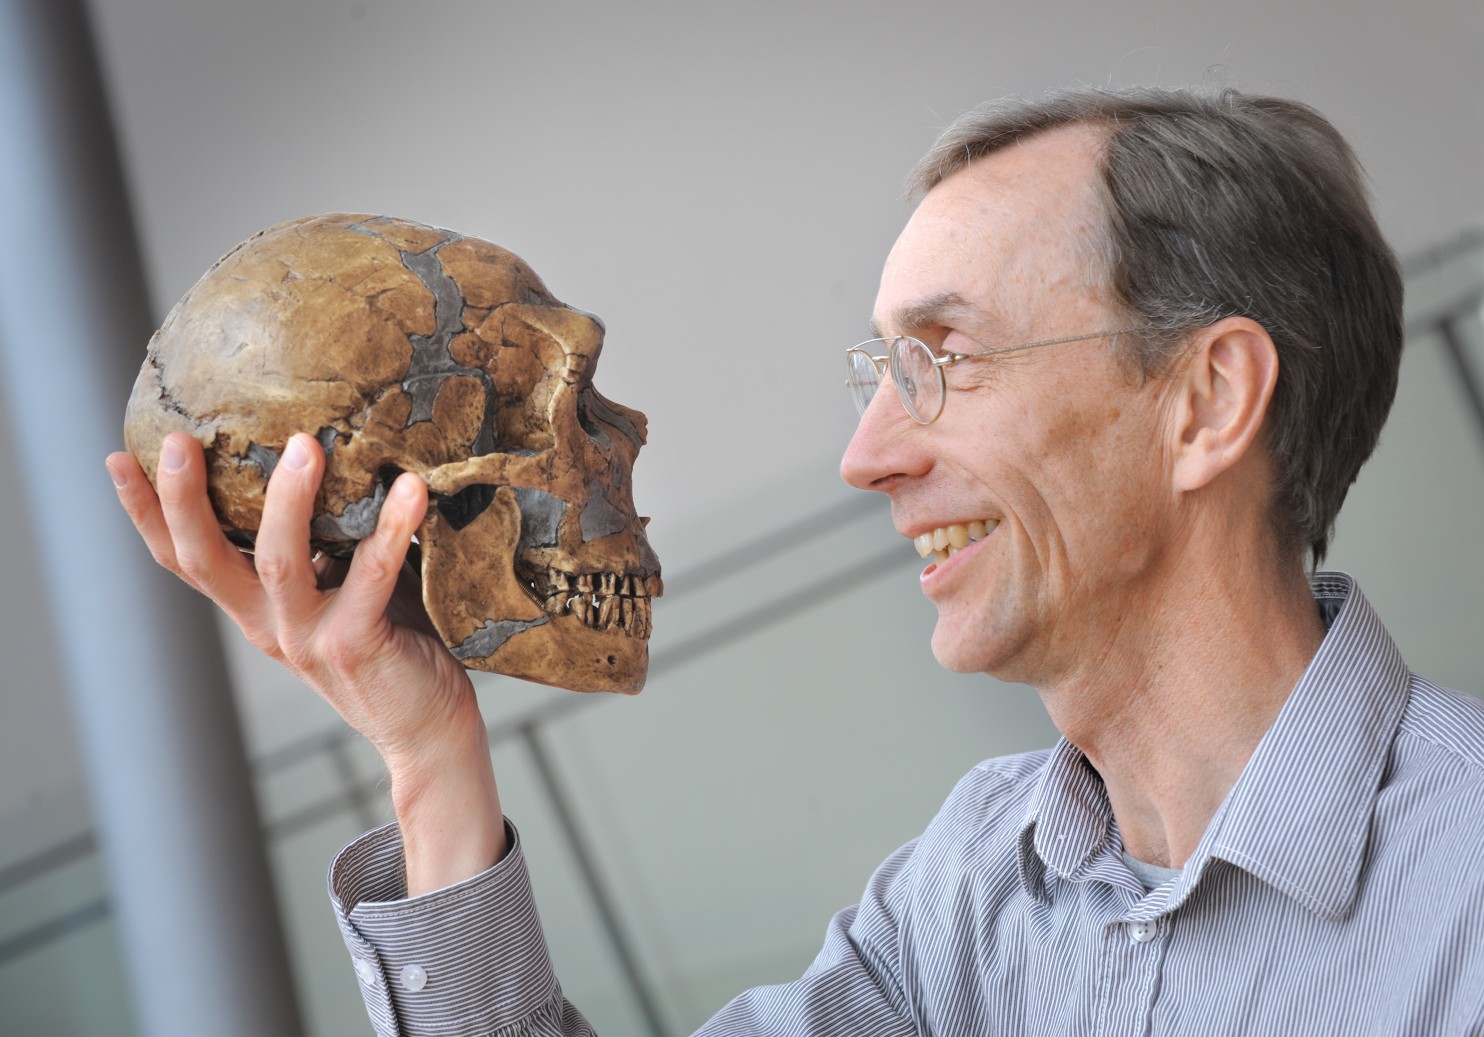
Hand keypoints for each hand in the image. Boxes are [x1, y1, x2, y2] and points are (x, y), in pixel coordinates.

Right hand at [107, 432, 505, 890]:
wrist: (427, 731)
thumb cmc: (394, 644)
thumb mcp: (342, 588)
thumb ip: (325, 542)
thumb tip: (328, 456)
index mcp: (256, 610)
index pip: (184, 560)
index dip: (147, 514)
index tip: (119, 458)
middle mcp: (269, 625)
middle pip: (205, 560)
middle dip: (183, 500)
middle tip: (178, 442)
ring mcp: (308, 639)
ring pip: (279, 564)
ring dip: (288, 502)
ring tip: (303, 446)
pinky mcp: (356, 646)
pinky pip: (371, 578)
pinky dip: (391, 529)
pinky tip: (411, 489)